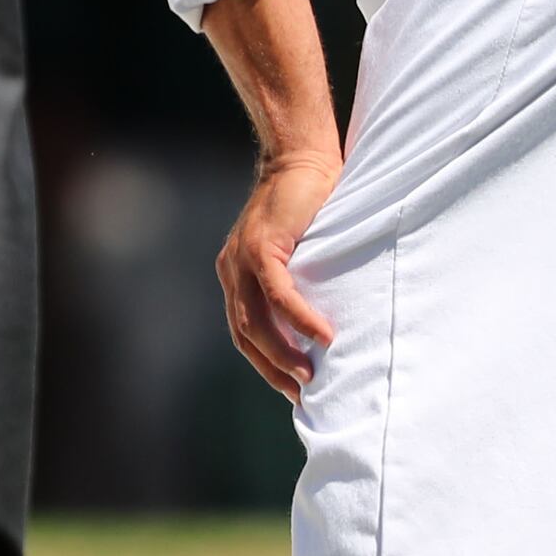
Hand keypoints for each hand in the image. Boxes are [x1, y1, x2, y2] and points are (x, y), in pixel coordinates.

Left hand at [217, 152, 339, 399]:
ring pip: (256, 320)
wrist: (302, 159)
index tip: (292, 390)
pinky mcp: (262, 245)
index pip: (244, 333)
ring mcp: (242, 258)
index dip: (265, 365)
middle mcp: (232, 270)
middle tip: (303, 395)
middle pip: (245, 335)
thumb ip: (299, 284)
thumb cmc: (311, 208)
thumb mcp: (300, 255)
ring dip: (284, 353)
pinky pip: (277, 292)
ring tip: (312, 376)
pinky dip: (299, 318)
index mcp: (236, 276)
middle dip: (273, 369)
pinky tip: (322, 337)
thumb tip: (324, 328)